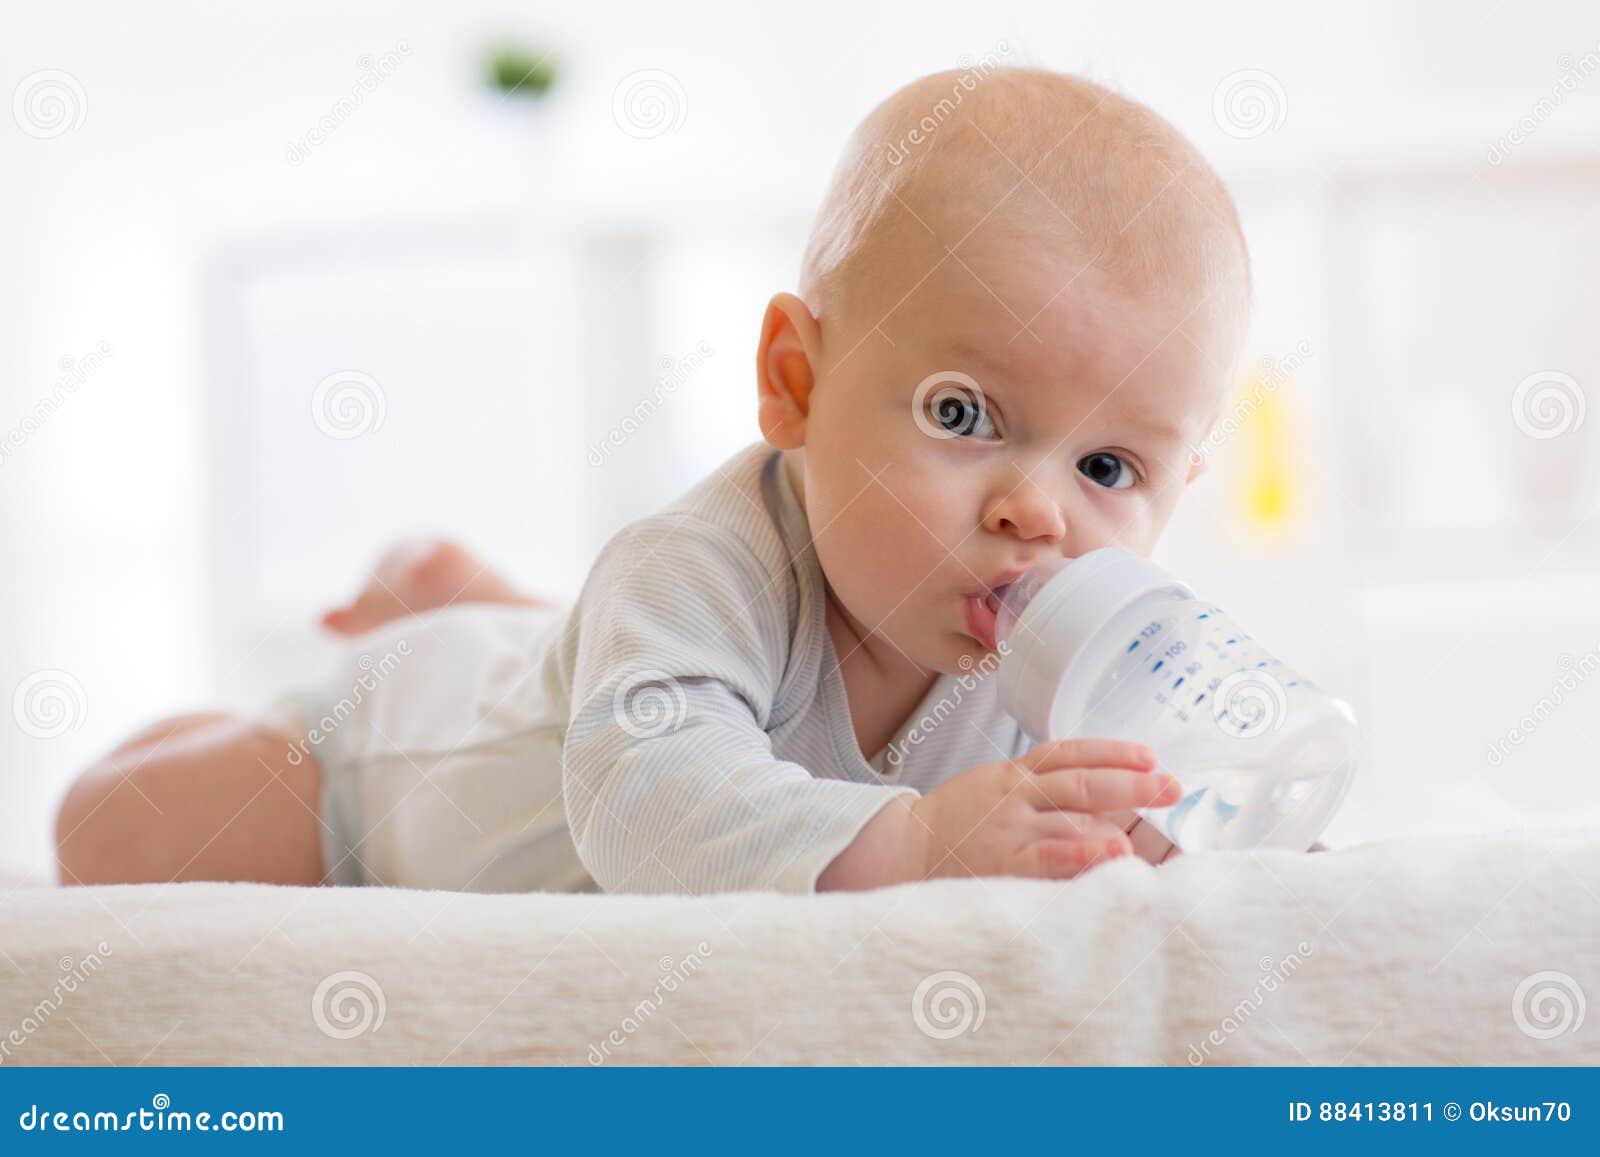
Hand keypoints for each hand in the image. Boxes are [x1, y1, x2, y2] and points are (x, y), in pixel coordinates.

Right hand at [907, 737, 1181, 879]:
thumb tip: (1101, 796)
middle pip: (1080, 781)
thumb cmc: (956, 826)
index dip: (1112, 752)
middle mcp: (1014, 796)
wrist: (902, 852)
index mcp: (1013, 774)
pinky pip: (1049, 857)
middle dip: (1131, 782)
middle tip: (1171, 785)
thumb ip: (1038, 789)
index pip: (1068, 753)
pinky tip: (1114, 855)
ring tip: (1155, 815)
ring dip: (1114, 815)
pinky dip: (1083, 853)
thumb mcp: (993, 791)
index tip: (1150, 756)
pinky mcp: (1003, 864)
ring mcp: (1009, 829)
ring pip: (1068, 816)